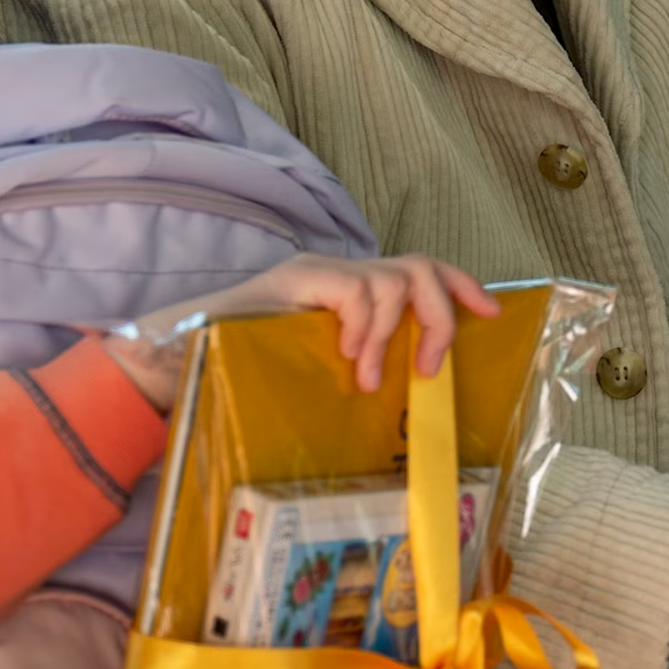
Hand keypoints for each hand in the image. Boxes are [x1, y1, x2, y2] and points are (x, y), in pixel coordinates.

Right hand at [104, 254, 497, 410]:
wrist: (174, 358)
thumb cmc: (241, 373)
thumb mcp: (315, 373)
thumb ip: (355, 368)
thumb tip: (404, 401)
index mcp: (349, 292)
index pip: (421, 269)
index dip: (463, 287)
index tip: (494, 315)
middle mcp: (339, 272)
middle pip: (422, 267)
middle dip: (444, 314)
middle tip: (429, 367)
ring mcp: (318, 271)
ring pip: (395, 279)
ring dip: (393, 335)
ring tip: (368, 377)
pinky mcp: (299, 277)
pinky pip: (358, 290)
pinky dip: (364, 327)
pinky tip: (346, 359)